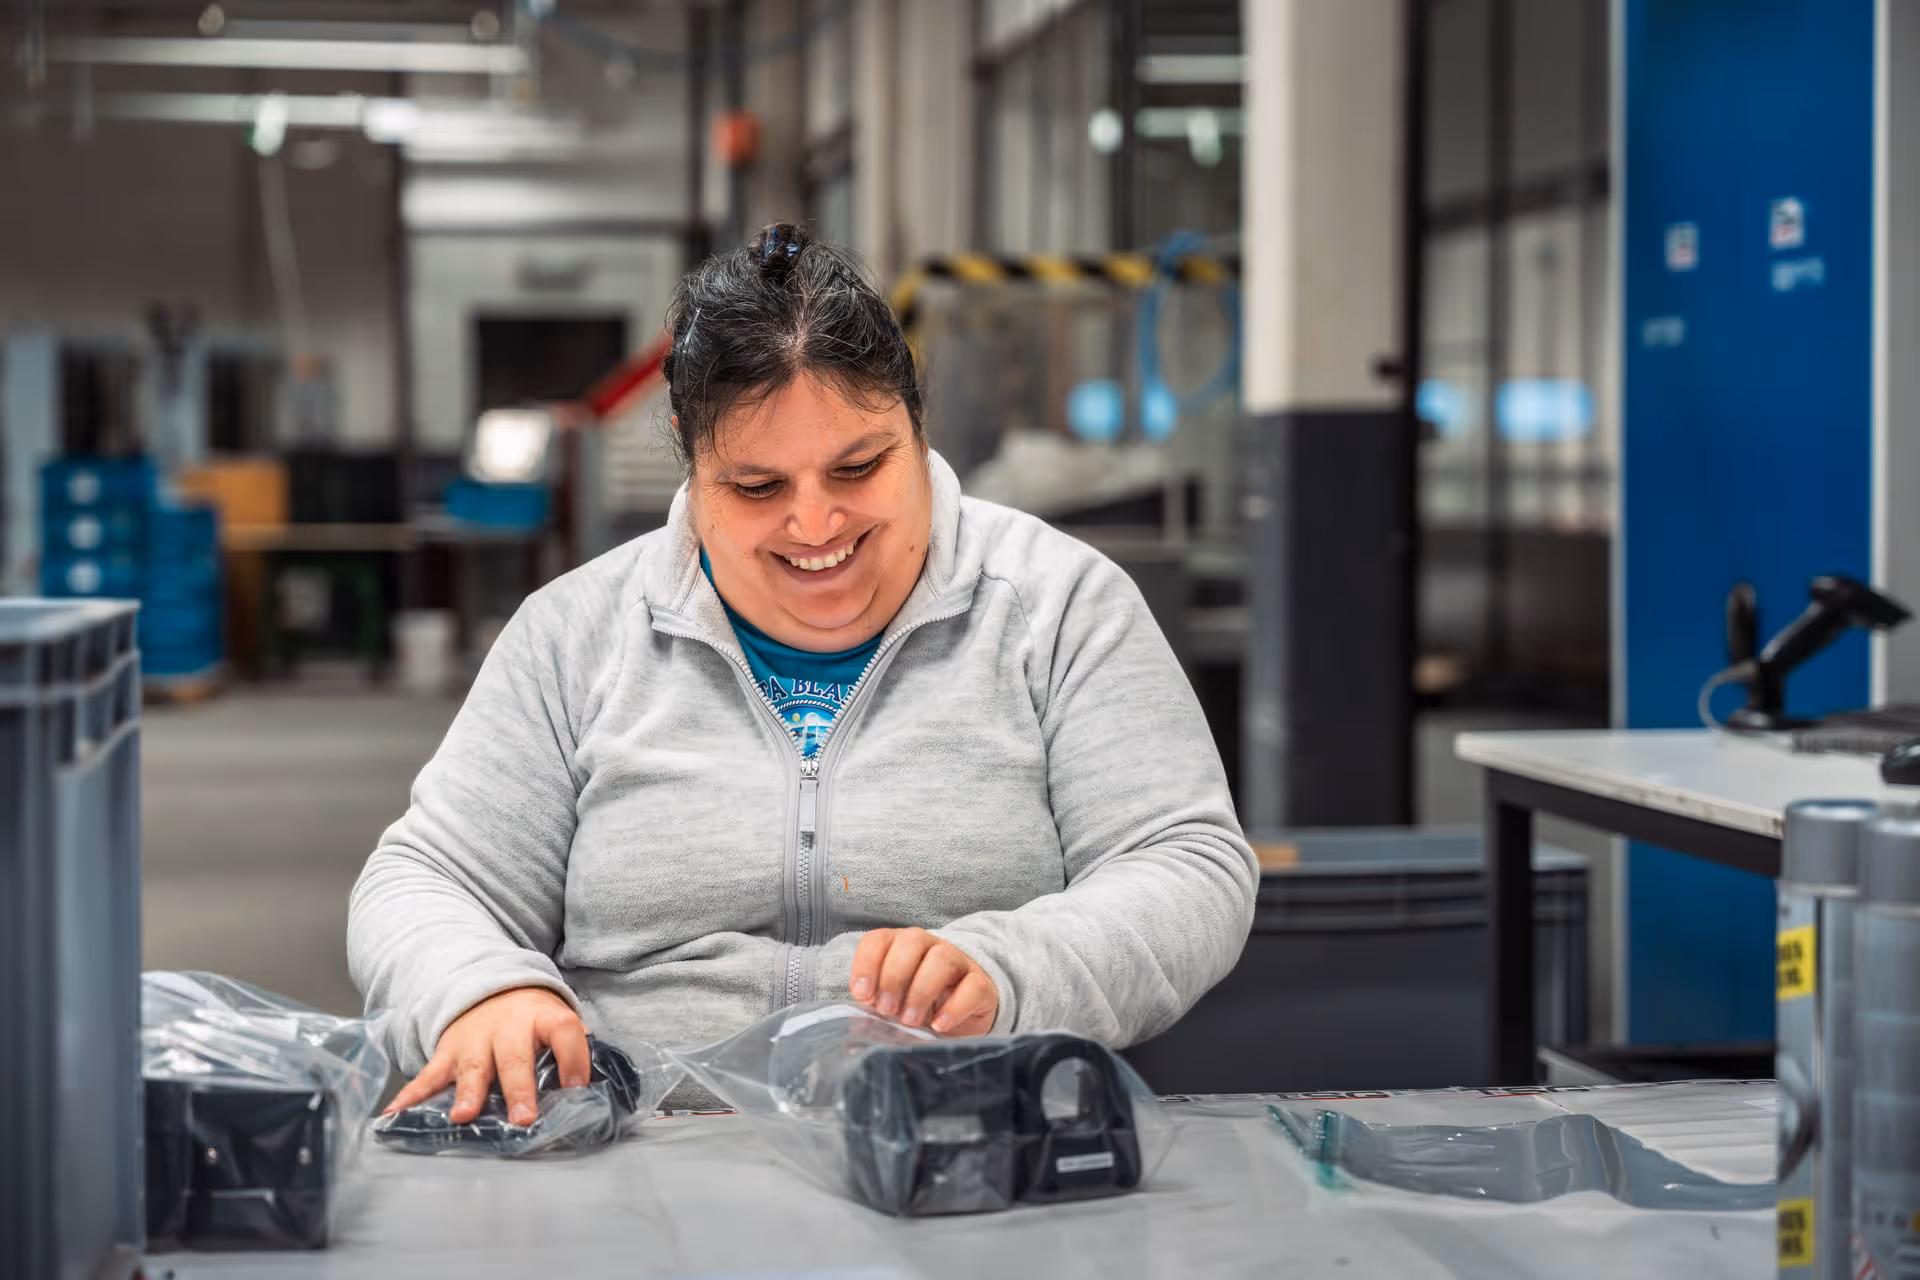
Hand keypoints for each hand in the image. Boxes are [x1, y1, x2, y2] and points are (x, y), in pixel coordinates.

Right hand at [382, 986, 588, 1126]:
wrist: (491, 991)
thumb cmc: (532, 1021)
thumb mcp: (558, 1024)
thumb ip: (575, 1052)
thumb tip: (592, 1092)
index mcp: (543, 1017)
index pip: (564, 1031)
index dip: (574, 1057)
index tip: (577, 1087)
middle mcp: (508, 1027)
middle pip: (515, 1056)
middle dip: (518, 1088)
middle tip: (523, 1117)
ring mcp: (474, 1039)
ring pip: (473, 1067)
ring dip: (469, 1092)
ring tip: (464, 1116)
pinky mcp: (447, 1053)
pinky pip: (429, 1075)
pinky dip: (411, 1096)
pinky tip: (394, 1114)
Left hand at [849, 928, 997, 1035]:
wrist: (965, 1013)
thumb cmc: (920, 1005)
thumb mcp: (895, 1002)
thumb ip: (877, 1004)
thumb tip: (859, 1021)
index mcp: (900, 946)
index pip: (879, 940)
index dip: (867, 964)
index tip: (862, 994)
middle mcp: (930, 946)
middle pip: (911, 942)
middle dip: (894, 976)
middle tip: (887, 1010)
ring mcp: (958, 962)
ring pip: (941, 960)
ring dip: (921, 991)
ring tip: (910, 1021)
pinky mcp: (981, 984)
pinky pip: (972, 986)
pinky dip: (954, 1007)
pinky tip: (939, 1025)